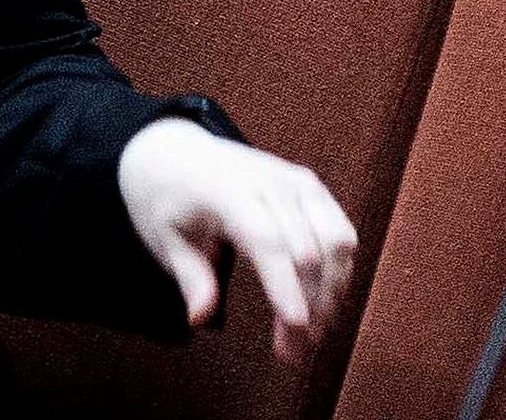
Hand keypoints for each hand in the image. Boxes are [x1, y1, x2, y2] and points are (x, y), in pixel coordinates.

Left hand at [118, 118, 357, 365]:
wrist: (177, 152)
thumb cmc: (168, 200)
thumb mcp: (164, 239)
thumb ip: (190, 277)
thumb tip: (200, 318)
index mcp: (229, 190)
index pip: (267, 240)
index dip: (285, 284)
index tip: (297, 325)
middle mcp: (271, 181)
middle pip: (306, 249)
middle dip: (308, 306)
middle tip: (293, 354)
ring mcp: (297, 181)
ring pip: (336, 240)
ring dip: (332, 292)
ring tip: (313, 336)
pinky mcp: (312, 187)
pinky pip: (340, 231)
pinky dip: (340, 271)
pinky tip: (325, 303)